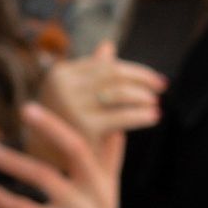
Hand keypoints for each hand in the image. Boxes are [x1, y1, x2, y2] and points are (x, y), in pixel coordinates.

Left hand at [0, 101, 123, 207]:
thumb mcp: (109, 194)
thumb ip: (110, 161)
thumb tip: (116, 127)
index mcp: (102, 181)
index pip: (85, 143)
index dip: (61, 123)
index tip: (34, 105)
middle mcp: (93, 194)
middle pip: (74, 151)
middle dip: (50, 128)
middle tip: (23, 108)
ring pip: (45, 180)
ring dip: (15, 162)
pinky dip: (3, 200)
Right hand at [40, 43, 164, 145]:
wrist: (45, 161)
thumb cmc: (62, 124)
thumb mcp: (73, 94)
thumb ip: (91, 71)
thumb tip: (109, 45)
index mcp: (60, 73)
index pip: (105, 65)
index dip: (133, 69)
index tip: (153, 77)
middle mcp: (63, 86)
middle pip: (114, 74)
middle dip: (142, 79)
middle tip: (162, 85)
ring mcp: (72, 106)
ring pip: (120, 93)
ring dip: (143, 96)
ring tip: (155, 102)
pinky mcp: (84, 127)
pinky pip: (122, 117)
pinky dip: (141, 115)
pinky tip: (154, 117)